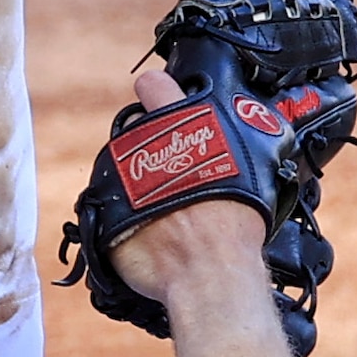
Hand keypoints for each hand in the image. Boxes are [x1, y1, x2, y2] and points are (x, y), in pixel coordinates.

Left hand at [109, 49, 281, 309]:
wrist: (207, 273)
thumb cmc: (235, 222)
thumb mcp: (254, 163)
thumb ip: (232, 138)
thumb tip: (240, 130)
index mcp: (177, 121)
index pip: (154, 83)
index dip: (160, 91)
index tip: (167, 103)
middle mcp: (141, 142)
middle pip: (138, 129)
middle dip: (153, 144)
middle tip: (178, 172)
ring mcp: (117, 176)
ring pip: (123, 165)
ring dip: (139, 180)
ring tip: (168, 207)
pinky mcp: (102, 210)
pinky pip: (111, 204)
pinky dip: (125, 213)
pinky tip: (152, 228)